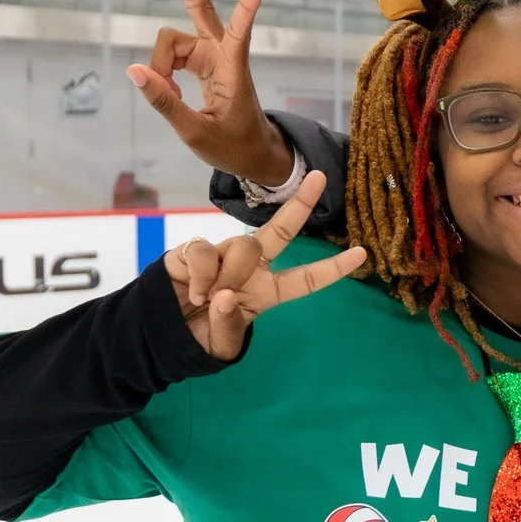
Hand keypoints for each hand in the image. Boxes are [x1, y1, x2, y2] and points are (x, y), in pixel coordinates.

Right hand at [126, 0, 297, 182]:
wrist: (252, 154)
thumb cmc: (233, 146)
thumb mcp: (196, 133)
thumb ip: (164, 102)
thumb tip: (134, 70)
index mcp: (232, 70)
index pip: (239, 30)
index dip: (248, 4)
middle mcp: (221, 52)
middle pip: (199, 2)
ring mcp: (209, 54)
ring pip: (170, 42)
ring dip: (161, 67)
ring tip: (169, 98)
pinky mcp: (200, 60)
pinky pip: (169, 55)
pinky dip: (161, 71)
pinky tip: (162, 83)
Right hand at [165, 172, 364, 360]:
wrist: (158, 332)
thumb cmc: (197, 336)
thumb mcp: (219, 344)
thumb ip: (227, 326)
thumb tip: (222, 296)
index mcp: (267, 292)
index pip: (305, 280)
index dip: (332, 269)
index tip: (362, 255)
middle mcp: (250, 268)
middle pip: (281, 230)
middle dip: (300, 203)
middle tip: (320, 177)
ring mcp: (223, 254)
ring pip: (246, 247)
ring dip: (232, 274)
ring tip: (210, 297)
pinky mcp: (194, 249)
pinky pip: (207, 251)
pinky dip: (203, 274)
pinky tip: (194, 291)